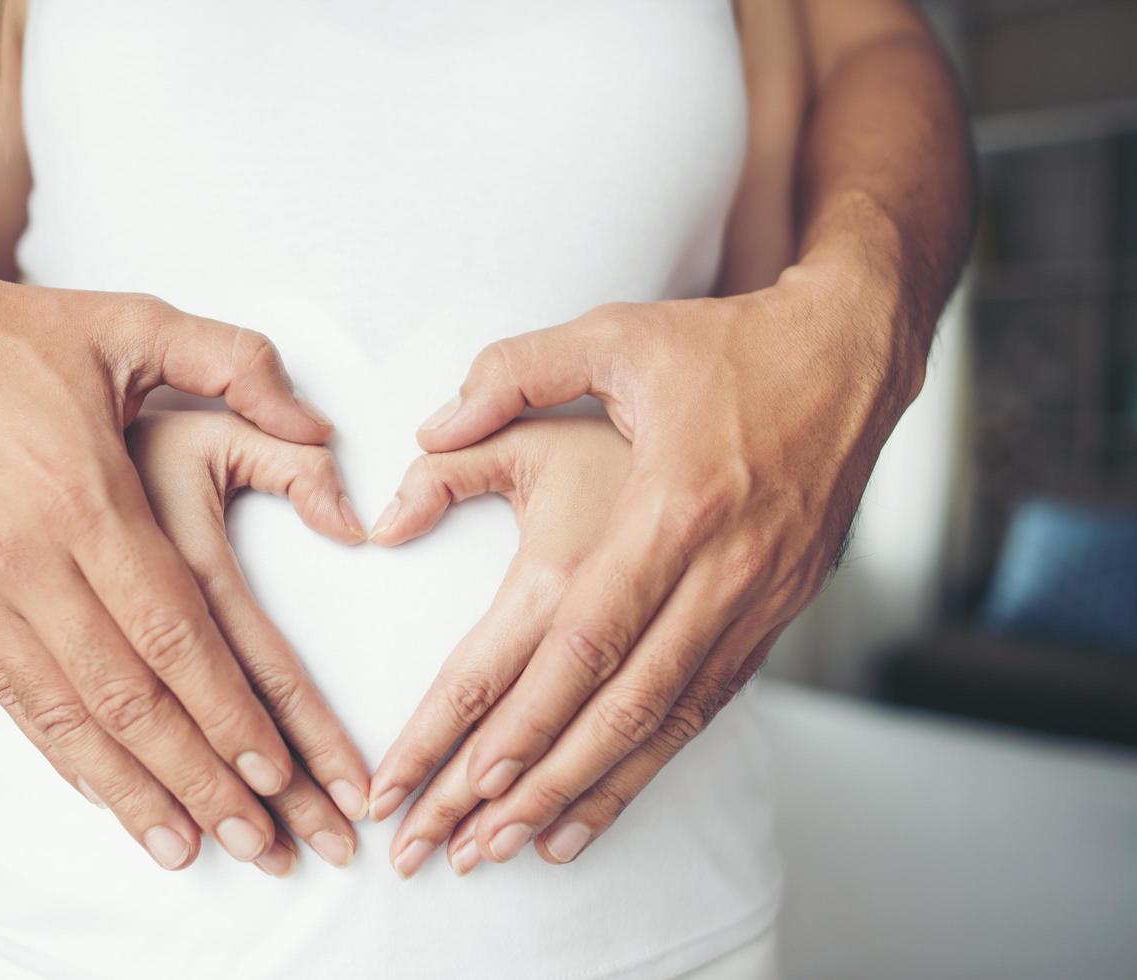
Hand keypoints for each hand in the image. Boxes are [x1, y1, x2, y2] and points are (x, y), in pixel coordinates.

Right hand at [0, 266, 364, 870]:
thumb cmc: (20, 336)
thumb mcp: (137, 322)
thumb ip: (239, 364)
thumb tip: (324, 429)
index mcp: (85, 497)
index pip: (173, 632)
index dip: (227, 711)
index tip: (277, 775)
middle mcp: (28, 559)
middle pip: (129, 696)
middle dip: (200, 778)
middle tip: (261, 845)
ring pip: (68, 716)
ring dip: (134, 792)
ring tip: (193, 852)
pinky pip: (13, 699)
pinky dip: (64, 757)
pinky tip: (107, 797)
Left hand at [370, 271, 917, 868]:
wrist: (850, 356)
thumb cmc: (723, 345)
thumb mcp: (613, 335)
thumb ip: (511, 375)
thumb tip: (427, 431)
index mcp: (672, 506)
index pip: (584, 636)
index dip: (525, 714)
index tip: (462, 775)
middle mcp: (719, 571)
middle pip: (617, 704)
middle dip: (535, 783)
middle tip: (462, 845)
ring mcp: (756, 601)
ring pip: (663, 723)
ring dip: (589, 791)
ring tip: (517, 848)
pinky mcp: (775, 614)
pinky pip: (704, 708)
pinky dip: (649, 765)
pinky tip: (600, 804)